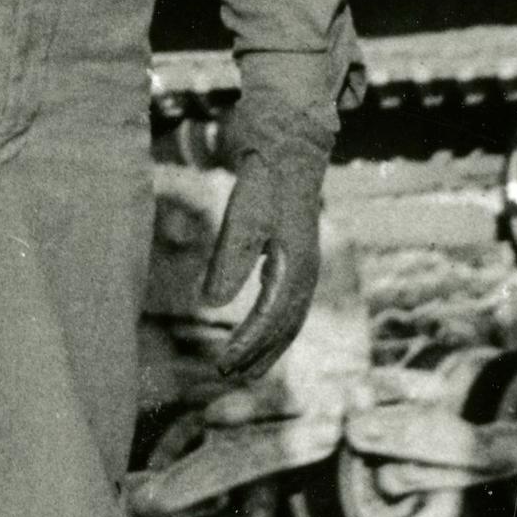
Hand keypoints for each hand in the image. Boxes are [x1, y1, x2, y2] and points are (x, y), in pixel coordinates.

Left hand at [203, 119, 330, 379]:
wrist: (291, 140)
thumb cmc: (264, 174)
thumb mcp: (243, 212)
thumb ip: (229, 257)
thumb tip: (210, 304)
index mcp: (295, 265)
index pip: (270, 318)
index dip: (247, 344)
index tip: (222, 363)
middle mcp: (307, 271)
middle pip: (284, 327)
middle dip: (258, 354)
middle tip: (228, 377)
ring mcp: (306, 264)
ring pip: (290, 319)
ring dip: (268, 346)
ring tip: (244, 368)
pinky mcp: (298, 256)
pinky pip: (290, 304)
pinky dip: (275, 326)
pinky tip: (259, 331)